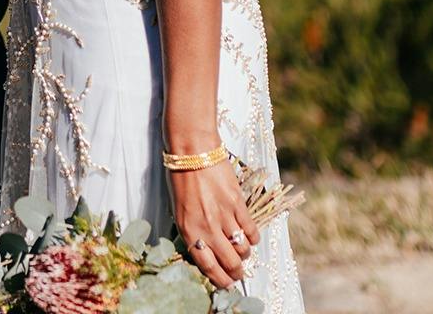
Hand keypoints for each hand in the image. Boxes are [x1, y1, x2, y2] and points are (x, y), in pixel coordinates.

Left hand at [169, 160, 259, 290]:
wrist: (193, 150)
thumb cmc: (181, 178)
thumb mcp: (179, 209)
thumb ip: (192, 231)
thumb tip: (206, 249)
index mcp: (189, 230)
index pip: (207, 266)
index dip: (219, 279)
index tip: (226, 282)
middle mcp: (207, 227)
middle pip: (229, 263)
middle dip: (236, 272)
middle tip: (238, 273)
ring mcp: (224, 216)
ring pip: (243, 249)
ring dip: (244, 255)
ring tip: (242, 251)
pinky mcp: (238, 203)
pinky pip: (251, 230)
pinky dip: (253, 238)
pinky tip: (250, 236)